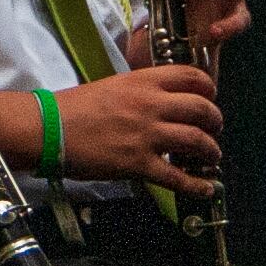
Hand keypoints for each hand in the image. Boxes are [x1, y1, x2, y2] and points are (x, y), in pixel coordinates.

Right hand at [56, 66, 223, 198]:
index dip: (208, 88)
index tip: (210, 98)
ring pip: (197, 141)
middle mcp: (151, 105)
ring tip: (211, 157)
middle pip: (202, 109)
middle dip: (215, 121)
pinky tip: (204, 189)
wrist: (50, 128)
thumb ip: (140, 92)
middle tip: (214, 129)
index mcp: (143, 81)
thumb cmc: (74, 107)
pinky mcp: (139, 164)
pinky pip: (177, 177)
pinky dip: (196, 185)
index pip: (191, 76)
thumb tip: (159, 104)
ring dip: (211, 151)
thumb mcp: (112, 86)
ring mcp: (147, 135)